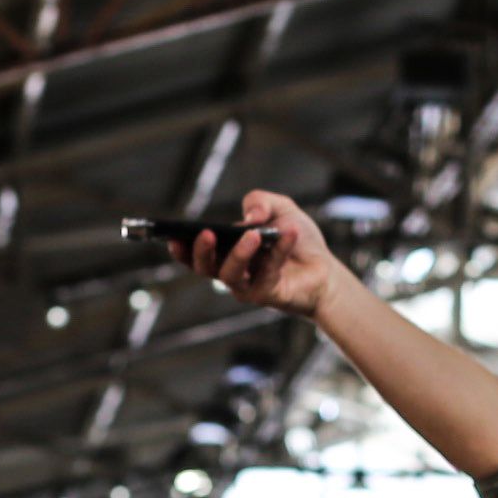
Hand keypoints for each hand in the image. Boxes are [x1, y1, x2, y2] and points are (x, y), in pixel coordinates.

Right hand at [179, 188, 343, 322]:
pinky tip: (288, 232)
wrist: (325, 269)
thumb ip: (260, 202)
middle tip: (206, 234)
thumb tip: (248, 216)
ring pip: (231, 274)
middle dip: (201, 251)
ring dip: (240, 253)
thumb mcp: (279, 207)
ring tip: (252, 234)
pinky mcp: (266, 295)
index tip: (172, 237)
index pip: (195, 253)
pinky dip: (278, 250)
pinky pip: (267, 273)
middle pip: (205, 267)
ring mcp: (246, 286)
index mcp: (226, 250)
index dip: (181, 248)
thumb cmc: (297, 239)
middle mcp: (231, 270)